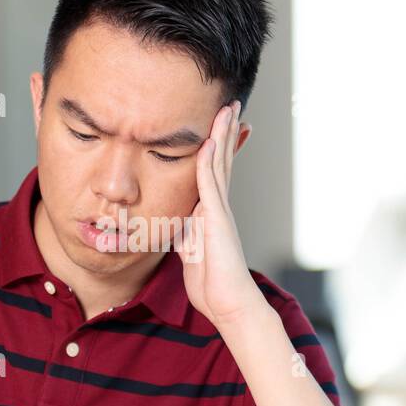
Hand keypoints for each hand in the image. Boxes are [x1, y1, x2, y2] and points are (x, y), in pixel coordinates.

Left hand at [180, 100, 265, 327]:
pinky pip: (210, 184)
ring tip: (226, 109)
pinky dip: (208, 162)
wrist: (227, 302)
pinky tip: (208, 142)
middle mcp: (219, 206)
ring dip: (222, 136)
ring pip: (220, 165)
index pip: (216, 171)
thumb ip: (185, 230)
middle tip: (230, 104)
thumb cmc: (211, 282)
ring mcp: (219, 210)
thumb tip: (174, 221)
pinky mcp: (216, 220)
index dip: (219, 146)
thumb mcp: (190, 249)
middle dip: (226, 131)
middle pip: (222, 160)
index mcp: (212, 211)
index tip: (220, 123)